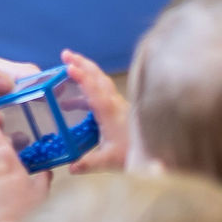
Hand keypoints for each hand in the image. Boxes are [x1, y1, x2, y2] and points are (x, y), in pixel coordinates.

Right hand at [62, 48, 129, 173]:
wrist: (156, 155)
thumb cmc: (134, 155)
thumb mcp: (109, 161)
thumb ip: (89, 163)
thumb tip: (71, 167)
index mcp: (110, 113)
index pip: (94, 91)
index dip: (81, 78)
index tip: (69, 66)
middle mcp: (115, 104)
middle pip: (98, 77)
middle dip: (82, 63)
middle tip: (65, 53)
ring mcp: (118, 105)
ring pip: (100, 82)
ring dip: (84, 72)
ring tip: (67, 68)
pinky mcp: (118, 110)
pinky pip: (100, 93)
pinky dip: (86, 90)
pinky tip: (71, 102)